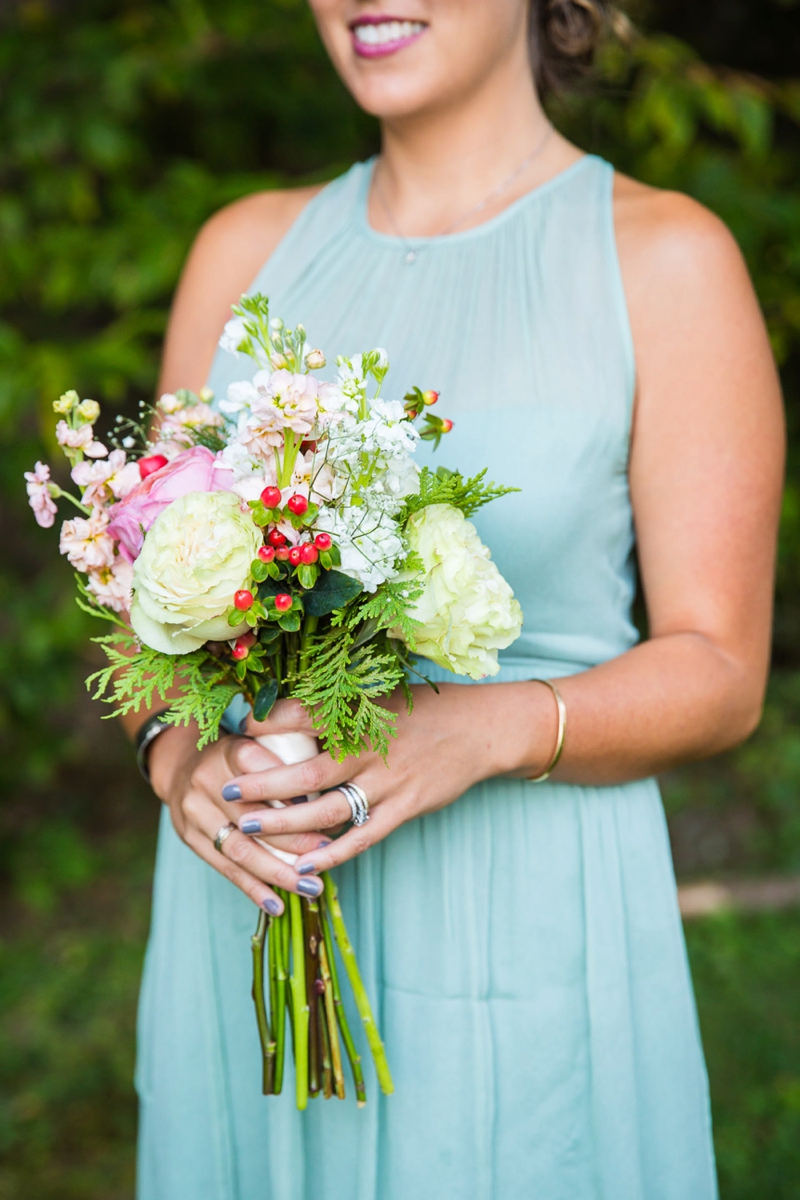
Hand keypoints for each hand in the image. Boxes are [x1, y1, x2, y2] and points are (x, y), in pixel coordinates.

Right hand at [148, 723, 332, 913]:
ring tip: (310, 887)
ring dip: (278, 872)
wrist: (181, 765)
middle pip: (255, 816)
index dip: (296, 795)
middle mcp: (208, 779)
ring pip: (241, 848)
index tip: (327, 813)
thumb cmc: (239, 757)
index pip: (268, 774)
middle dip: (295, 840)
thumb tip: (334, 796)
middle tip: (327, 854)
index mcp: (232, 751)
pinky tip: (276, 904)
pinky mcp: (190, 837)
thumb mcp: (261, 743)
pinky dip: (253, 888)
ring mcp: (195, 811)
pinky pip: (225, 868)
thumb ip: (291, 758)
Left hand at [222, 682, 553, 878]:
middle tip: (228, 793)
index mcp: (360, 715)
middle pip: (307, 773)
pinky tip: (304, 867)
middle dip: (264, 785)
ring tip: (249, 829)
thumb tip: (278, 713)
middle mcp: (370, 750)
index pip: (303, 718)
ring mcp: (388, 783)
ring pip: (328, 810)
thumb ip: (334, 709)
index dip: (267, 725)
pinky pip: (363, 837)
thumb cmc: (421, 711)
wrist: (478, 729)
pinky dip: (333, 853)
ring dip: (286, 822)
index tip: (235, 732)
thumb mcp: (378, 698)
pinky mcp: (405, 808)